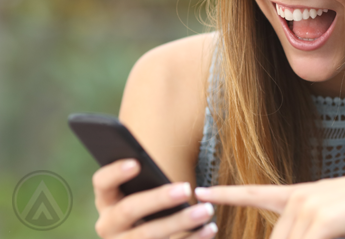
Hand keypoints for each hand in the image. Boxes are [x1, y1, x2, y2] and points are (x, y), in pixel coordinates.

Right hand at [92, 158, 216, 238]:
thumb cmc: (152, 204)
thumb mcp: (145, 189)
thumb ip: (149, 175)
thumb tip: (159, 146)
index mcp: (106, 199)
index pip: (102, 182)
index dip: (116, 172)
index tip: (136, 162)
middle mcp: (108, 224)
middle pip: (129, 210)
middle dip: (158, 199)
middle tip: (186, 188)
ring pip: (149, 235)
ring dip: (181, 221)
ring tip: (207, 210)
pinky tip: (210, 228)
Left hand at [195, 169, 344, 238]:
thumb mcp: (338, 225)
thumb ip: (314, 229)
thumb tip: (293, 233)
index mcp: (304, 197)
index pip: (259, 193)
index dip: (230, 193)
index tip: (204, 189)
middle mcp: (300, 199)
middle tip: (294, 224)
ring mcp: (308, 206)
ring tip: (335, 223)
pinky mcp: (320, 216)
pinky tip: (323, 230)